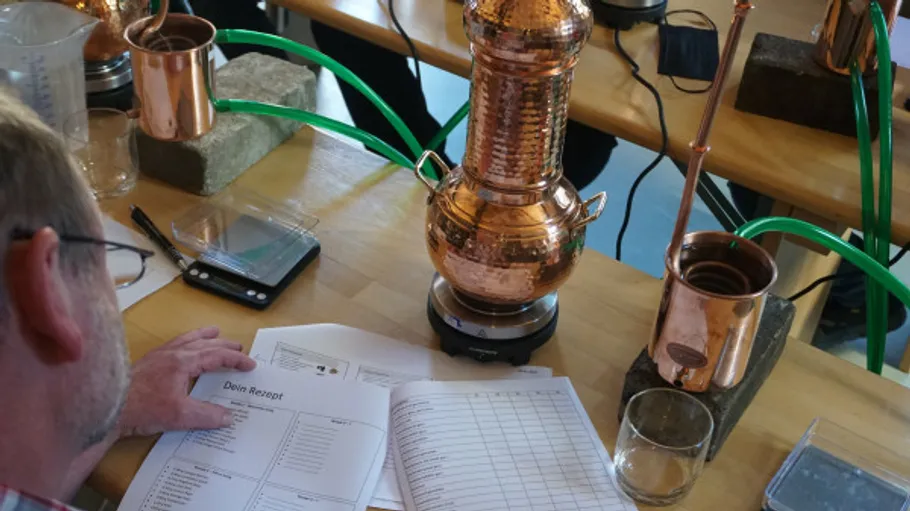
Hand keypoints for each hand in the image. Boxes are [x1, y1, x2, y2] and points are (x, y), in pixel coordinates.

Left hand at [118, 326, 255, 437]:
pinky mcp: (147, 363)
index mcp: (184, 361)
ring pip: (186, 340)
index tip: (250, 364)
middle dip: (224, 344)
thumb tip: (228, 417)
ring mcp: (158, 356)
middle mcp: (172, 353)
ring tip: (213, 333)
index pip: (217, 355)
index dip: (236, 359)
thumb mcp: (180, 415)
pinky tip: (183, 350)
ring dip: (204, 337)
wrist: (107, 408)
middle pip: (204, 343)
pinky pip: (173, 345)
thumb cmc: (142, 408)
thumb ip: (207, 415)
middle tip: (239, 347)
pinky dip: (186, 343)